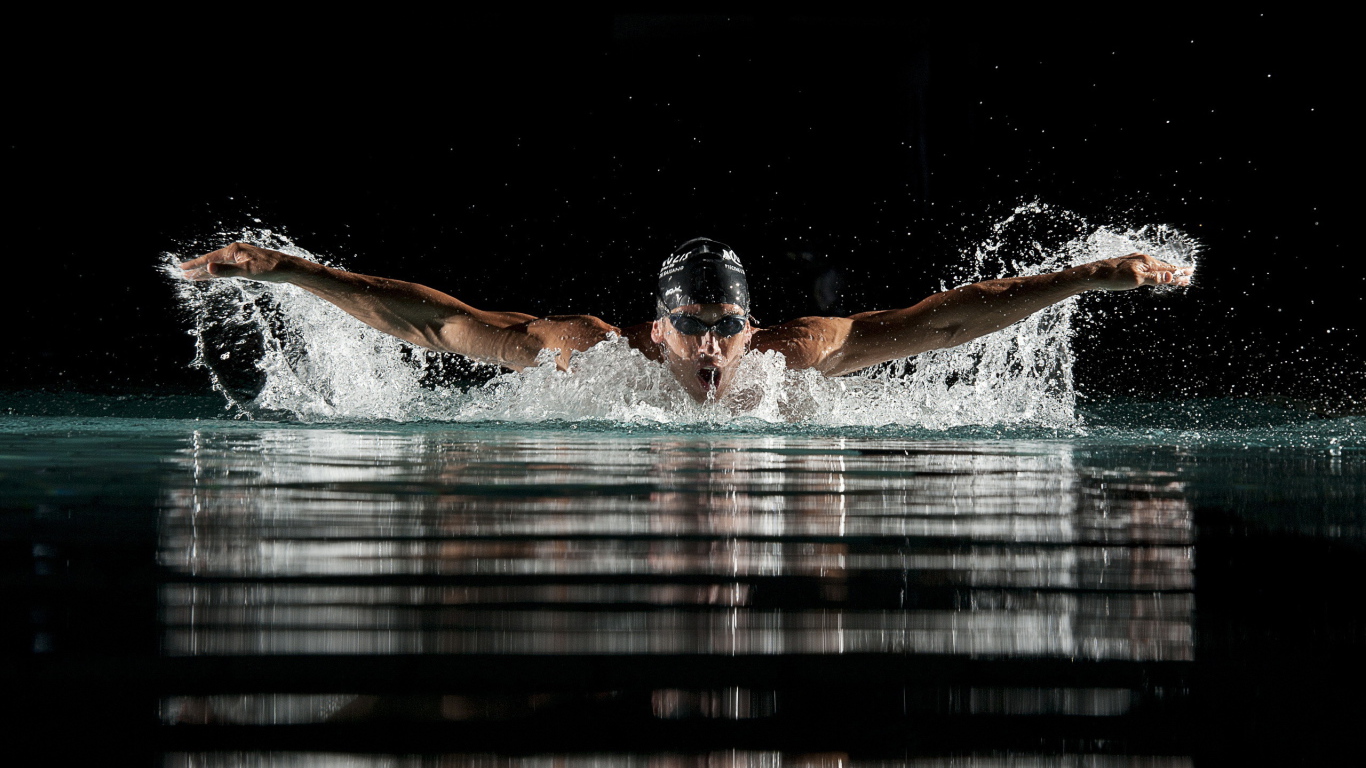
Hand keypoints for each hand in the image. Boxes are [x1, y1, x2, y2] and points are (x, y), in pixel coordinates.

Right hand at [179, 243, 301, 282]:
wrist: (287, 268)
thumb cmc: (269, 268)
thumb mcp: (247, 271)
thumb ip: (227, 271)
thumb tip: (208, 268)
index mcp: (233, 251)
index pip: (209, 259)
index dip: (195, 265)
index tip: (182, 269)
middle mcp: (235, 252)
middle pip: (212, 262)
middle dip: (198, 269)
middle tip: (184, 275)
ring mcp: (240, 258)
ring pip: (219, 266)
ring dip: (207, 272)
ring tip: (194, 277)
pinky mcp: (246, 264)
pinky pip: (227, 269)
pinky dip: (218, 273)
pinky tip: (214, 276)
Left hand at [1076, 253, 1193, 290]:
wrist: (1093, 274)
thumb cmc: (1113, 278)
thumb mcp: (1136, 280)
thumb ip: (1154, 278)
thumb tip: (1171, 275)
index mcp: (1147, 262)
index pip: (1168, 268)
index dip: (1180, 272)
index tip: (1191, 273)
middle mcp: (1142, 259)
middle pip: (1163, 266)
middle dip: (1176, 271)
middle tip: (1188, 275)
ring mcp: (1134, 261)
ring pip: (1154, 266)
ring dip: (1165, 271)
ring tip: (1173, 275)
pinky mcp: (1127, 265)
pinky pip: (1146, 267)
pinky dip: (1154, 271)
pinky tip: (1152, 273)